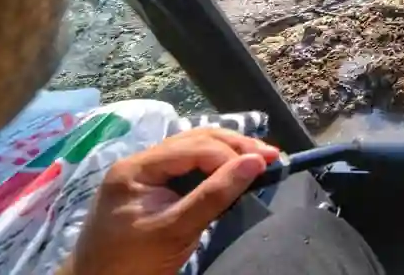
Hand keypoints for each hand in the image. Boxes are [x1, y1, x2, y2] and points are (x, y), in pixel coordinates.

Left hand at [63, 127, 279, 274]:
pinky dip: (213, 168)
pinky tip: (233, 173)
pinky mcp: (151, 189)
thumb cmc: (132, 263)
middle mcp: (139, 163)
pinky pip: (186, 168)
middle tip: (271, 156)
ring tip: (259, 161)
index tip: (265, 166)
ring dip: (227, 154)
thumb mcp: (176, 230)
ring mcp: (144, 175)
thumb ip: (214, 195)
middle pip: (194, 140)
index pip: (193, 147)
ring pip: (193, 151)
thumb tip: (256, 162)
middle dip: (234, 146)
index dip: (231, 154)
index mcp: (136, 168)